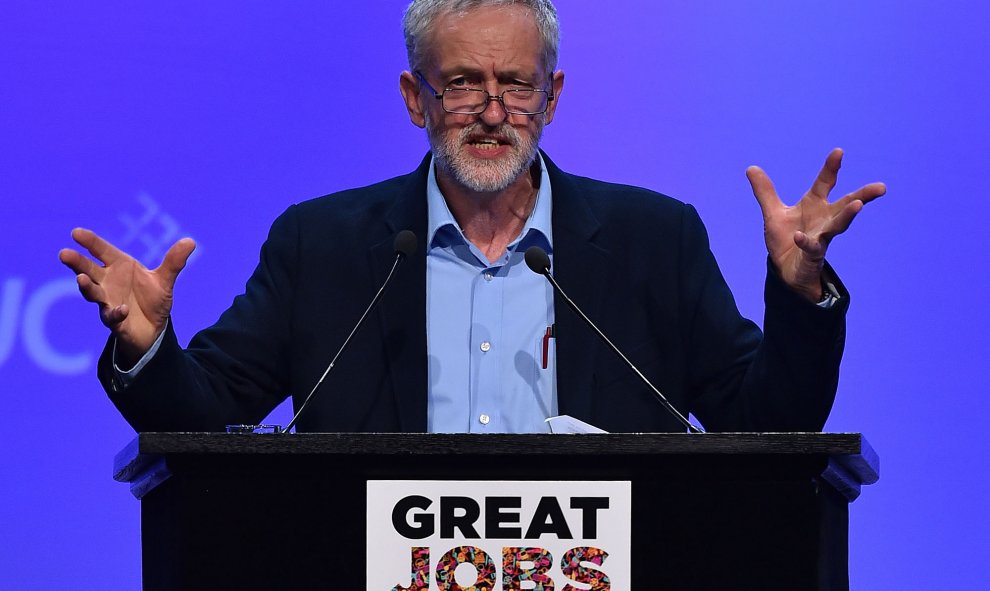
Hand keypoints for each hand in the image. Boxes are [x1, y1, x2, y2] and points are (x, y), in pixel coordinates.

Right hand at [58, 228, 195, 364]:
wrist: (154, 328)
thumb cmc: (152, 299)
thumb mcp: (164, 280)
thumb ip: (174, 262)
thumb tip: (190, 241)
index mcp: (119, 267)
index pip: (102, 251)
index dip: (90, 242)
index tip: (76, 232)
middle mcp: (108, 282)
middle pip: (88, 270)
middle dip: (77, 263)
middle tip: (64, 253)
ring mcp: (108, 301)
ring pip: (92, 293)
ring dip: (86, 287)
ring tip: (81, 279)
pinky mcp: (114, 321)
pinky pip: (112, 317)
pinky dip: (115, 313)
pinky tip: (122, 310)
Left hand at [747, 148, 885, 300]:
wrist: (785, 270)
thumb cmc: (786, 239)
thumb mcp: (773, 213)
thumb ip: (765, 192)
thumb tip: (751, 168)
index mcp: (814, 205)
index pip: (825, 182)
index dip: (831, 167)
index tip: (839, 151)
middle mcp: (823, 219)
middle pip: (846, 204)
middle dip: (862, 196)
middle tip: (880, 187)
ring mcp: (820, 237)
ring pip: (838, 226)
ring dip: (847, 216)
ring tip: (858, 205)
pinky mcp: (812, 255)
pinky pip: (811, 247)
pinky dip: (805, 241)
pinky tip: (799, 236)